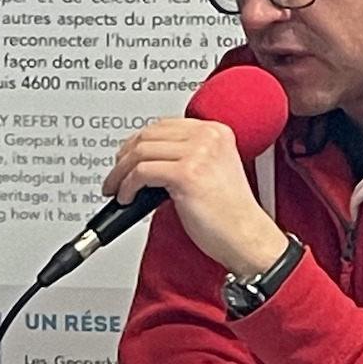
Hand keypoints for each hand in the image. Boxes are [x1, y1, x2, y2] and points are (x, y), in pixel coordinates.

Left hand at [102, 119, 285, 279]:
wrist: (247, 238)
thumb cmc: (230, 215)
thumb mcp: (210, 173)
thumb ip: (186, 158)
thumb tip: (148, 160)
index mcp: (215, 132)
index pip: (164, 125)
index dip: (138, 141)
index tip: (126, 157)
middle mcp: (208, 137)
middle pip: (149, 135)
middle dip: (124, 157)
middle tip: (115, 176)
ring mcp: (199, 153)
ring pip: (141, 152)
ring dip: (121, 173)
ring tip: (117, 190)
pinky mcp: (187, 174)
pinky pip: (142, 172)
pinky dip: (127, 186)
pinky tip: (127, 198)